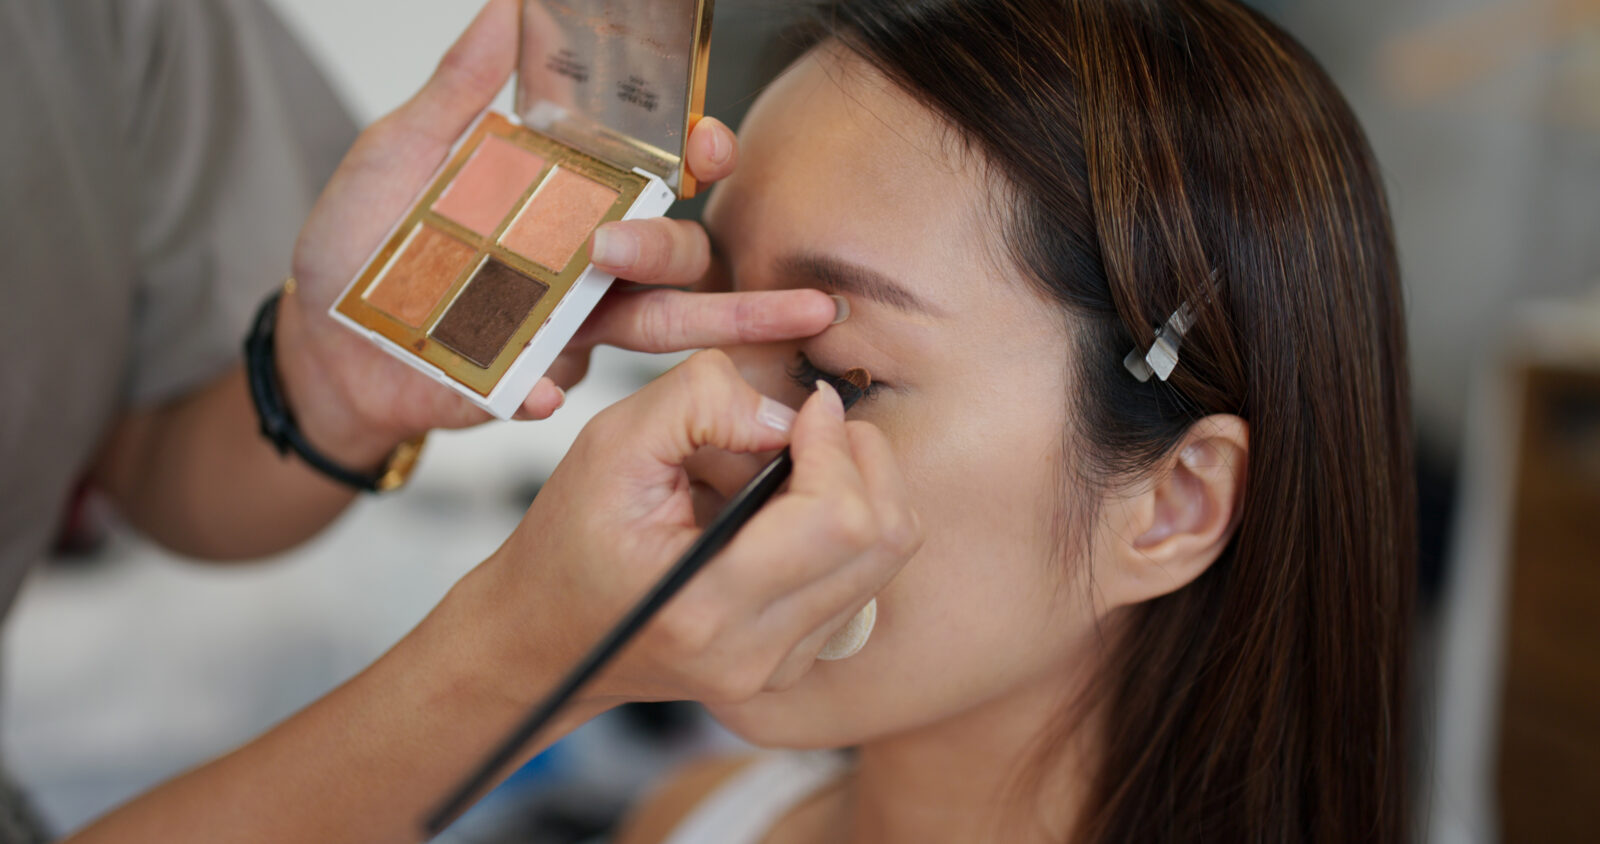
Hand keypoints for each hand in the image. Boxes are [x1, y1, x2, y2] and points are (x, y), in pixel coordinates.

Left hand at [274, 0, 841, 467]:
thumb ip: (459, 86)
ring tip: (601, 285)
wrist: (319, 339)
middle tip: (613, 239)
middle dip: (669, 245)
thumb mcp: (401, 150)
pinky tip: (531, 385)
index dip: (700, 156)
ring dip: (657, 317)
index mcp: (569, 195)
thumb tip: (505, 10)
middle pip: (678, 254)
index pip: (662, 173)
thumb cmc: (363, 244)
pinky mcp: (532, 381)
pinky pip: (557, 388)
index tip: (703, 142)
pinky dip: (547, 388)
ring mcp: (567, 325)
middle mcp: (584, 261)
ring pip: (652, 325)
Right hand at [464, 350, 921, 708]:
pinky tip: (779, 514)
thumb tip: (792, 413)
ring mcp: (781, 667)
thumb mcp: (610, 445)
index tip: (808, 406)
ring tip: (783, 473)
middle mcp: (755, 651)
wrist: (547, 639)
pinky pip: (864, 577)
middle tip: (806, 429)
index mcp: (705, 604)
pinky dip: (840, 527)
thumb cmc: (568, 544)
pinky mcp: (796, 663)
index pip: (838, 520)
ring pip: (886, 556)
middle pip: (883, 538)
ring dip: (853, 490)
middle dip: (860, 460)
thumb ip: (701, 402)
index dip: (836, 444)